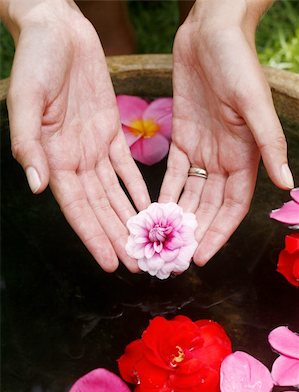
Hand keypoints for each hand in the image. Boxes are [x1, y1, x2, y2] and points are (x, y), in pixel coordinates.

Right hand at [4, 0, 149, 271]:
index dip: (93, 236)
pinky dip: (136, 187)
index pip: (76, 208)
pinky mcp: (110, 132)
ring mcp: (93, 147)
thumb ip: (28, 142)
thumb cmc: (36, 60)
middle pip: (100, 208)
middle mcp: (74, 159)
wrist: (58, 29)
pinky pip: (126, 167)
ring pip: (115, 193)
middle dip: (117, 237)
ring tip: (147, 243)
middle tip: (138, 264)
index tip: (109, 263)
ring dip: (129, 218)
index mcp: (53, 157)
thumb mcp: (26, 98)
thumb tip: (37, 185)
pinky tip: (148, 206)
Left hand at [159, 0, 293, 265]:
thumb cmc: (238, 64)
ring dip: (177, 218)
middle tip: (174, 258)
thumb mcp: (255, 104)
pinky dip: (164, 193)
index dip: (218, 233)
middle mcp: (223, 160)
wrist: (210, 33)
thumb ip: (268, 143)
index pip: (232, 207)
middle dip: (194, 232)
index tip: (200, 257)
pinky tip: (151, 212)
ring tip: (160, 242)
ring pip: (189, 194)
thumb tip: (288, 183)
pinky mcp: (181, 139)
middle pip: (208, 207)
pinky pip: (172, 173)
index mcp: (244, 157)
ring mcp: (202, 151)